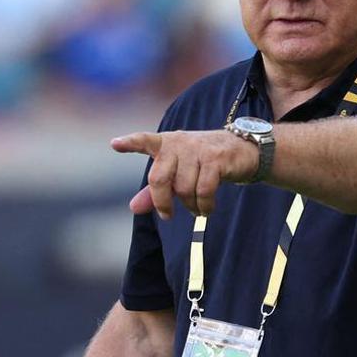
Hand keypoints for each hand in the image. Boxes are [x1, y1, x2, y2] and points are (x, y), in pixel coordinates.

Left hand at [111, 129, 260, 218]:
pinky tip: (207, 209)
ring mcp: (198, 149)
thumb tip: (134, 208)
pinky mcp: (215, 159)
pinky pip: (203, 190)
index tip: (114, 144)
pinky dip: (204, 206)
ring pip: (183, 188)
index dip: (130, 143)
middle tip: (167, 215)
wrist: (242, 151)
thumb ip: (155, 190)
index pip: (145, 140)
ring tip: (197, 208)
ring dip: (190, 205)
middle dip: (162, 202)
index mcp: (166, 143)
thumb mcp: (178, 174)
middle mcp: (179, 143)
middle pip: (159, 179)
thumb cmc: (203, 163)